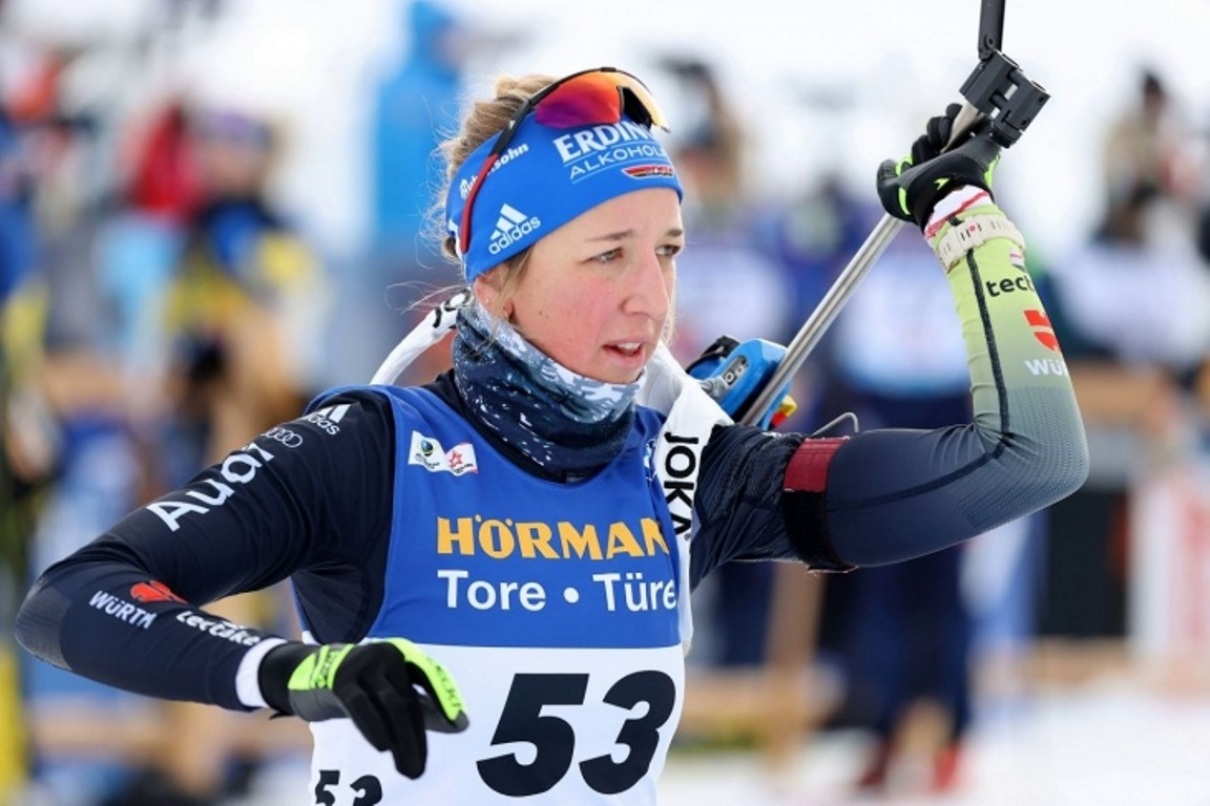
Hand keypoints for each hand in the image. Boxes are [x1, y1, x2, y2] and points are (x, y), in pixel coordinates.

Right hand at [259, 639, 467, 777]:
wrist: (306, 674)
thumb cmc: (359, 688)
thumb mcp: (389, 693)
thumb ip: (421, 707)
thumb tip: (461, 725)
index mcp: (402, 655)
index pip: (430, 677)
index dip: (445, 701)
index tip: (460, 726)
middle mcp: (386, 655)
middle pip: (409, 700)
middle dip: (417, 738)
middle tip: (419, 770)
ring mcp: (362, 664)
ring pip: (391, 705)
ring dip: (401, 742)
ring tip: (407, 770)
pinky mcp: (340, 680)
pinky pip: (360, 706)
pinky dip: (374, 727)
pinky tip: (383, 748)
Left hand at [876, 103, 1001, 228]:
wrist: (944, 194)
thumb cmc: (920, 198)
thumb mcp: (890, 193)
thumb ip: (884, 178)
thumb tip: (888, 164)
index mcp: (934, 167)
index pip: (925, 144)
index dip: (919, 148)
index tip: (916, 164)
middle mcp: (951, 156)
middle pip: (937, 130)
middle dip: (929, 137)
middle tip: (931, 153)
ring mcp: (967, 147)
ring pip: (953, 120)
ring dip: (941, 126)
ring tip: (940, 141)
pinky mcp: (983, 140)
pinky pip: (975, 116)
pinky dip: (960, 116)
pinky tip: (950, 133)